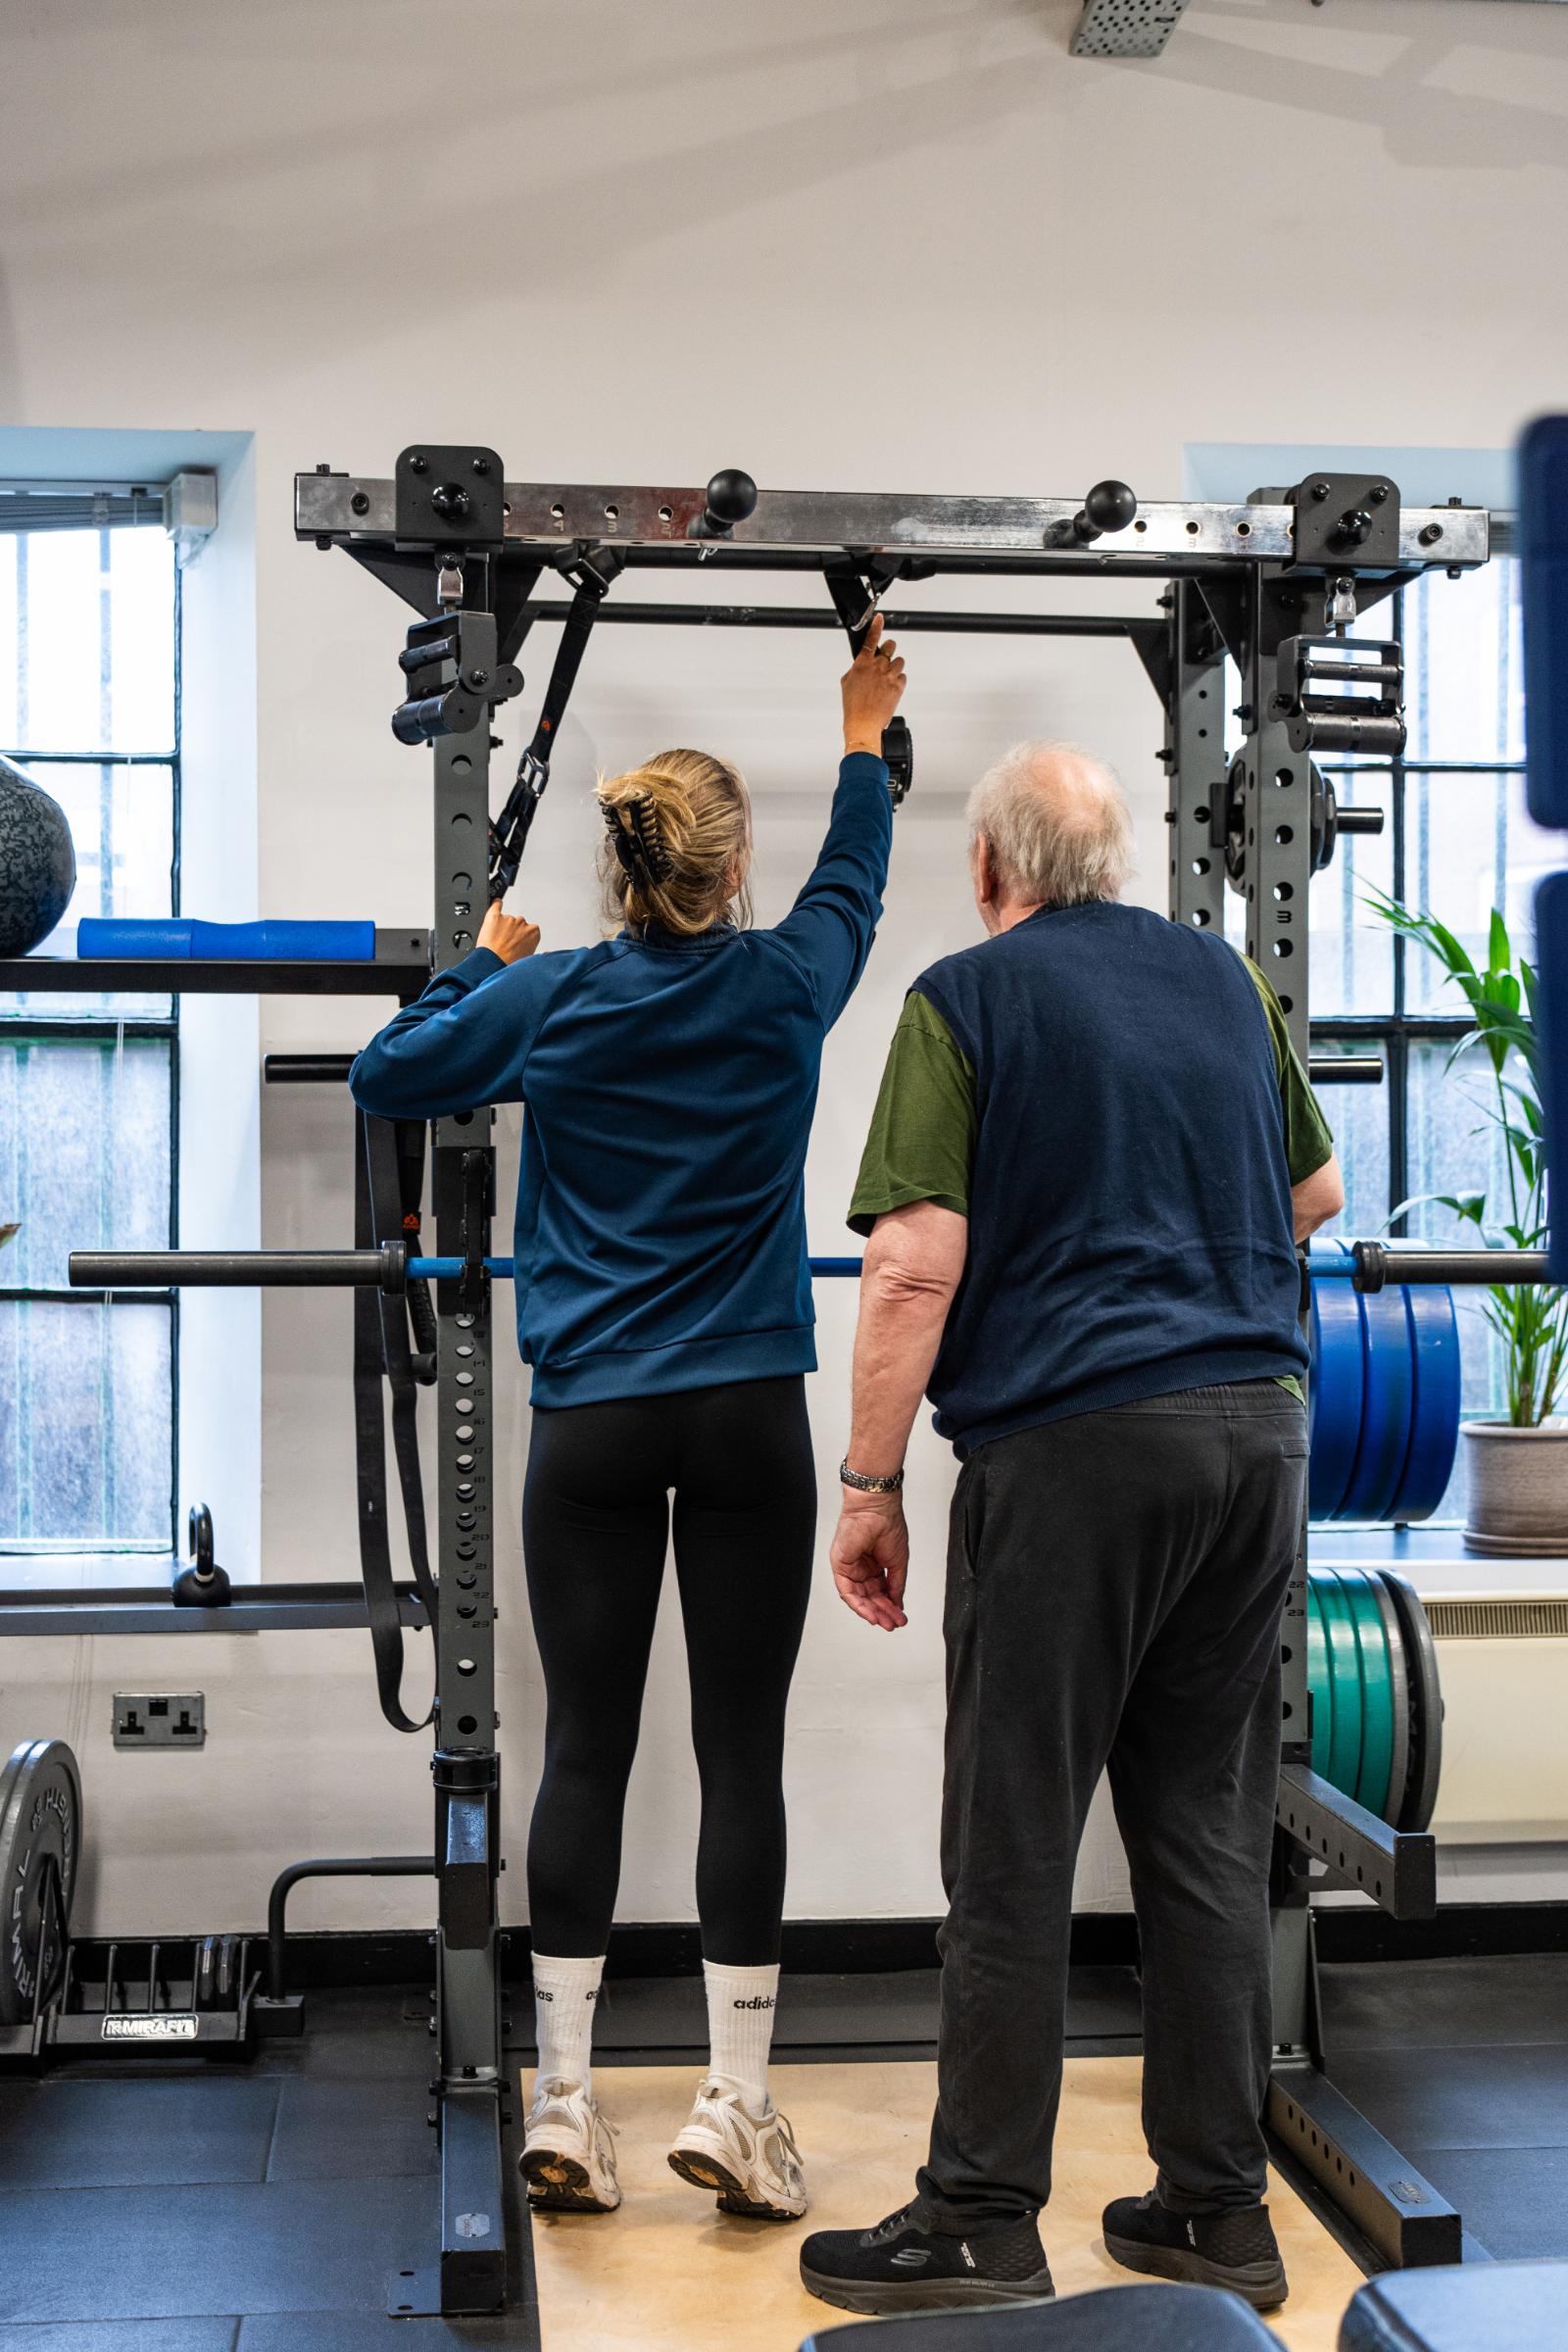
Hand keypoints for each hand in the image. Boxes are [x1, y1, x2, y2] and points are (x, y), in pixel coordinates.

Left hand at [478, 900, 540, 963]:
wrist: (493, 965)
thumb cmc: (509, 964)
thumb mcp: (528, 958)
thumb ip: (529, 946)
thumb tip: (526, 946)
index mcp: (533, 932)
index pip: (530, 929)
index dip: (522, 937)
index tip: (517, 942)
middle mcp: (522, 923)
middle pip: (518, 924)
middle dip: (512, 932)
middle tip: (505, 945)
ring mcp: (508, 919)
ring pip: (506, 920)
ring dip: (502, 927)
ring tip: (496, 942)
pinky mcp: (494, 917)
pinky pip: (496, 906)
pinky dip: (496, 904)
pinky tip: (497, 903)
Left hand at [830, 1490, 909, 1630]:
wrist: (877, 1509)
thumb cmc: (888, 1525)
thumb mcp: (898, 1562)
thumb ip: (896, 1585)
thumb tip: (898, 1603)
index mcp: (875, 1564)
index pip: (881, 1591)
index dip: (891, 1605)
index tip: (901, 1617)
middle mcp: (861, 1567)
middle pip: (870, 1596)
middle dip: (883, 1612)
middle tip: (893, 1624)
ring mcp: (850, 1566)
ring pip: (859, 1597)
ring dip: (872, 1611)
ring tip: (885, 1622)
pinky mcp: (840, 1565)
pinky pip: (847, 1591)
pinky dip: (858, 1604)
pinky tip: (871, 1613)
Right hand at [841, 613, 906, 756]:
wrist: (863, 724)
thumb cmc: (853, 706)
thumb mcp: (847, 683)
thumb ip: (856, 668)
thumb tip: (863, 663)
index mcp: (862, 664)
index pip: (871, 639)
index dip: (876, 625)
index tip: (879, 617)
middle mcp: (877, 667)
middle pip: (891, 646)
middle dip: (889, 650)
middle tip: (885, 659)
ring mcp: (889, 676)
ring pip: (899, 661)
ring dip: (894, 666)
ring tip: (886, 679)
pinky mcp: (898, 686)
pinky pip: (903, 676)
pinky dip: (898, 680)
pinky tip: (890, 689)